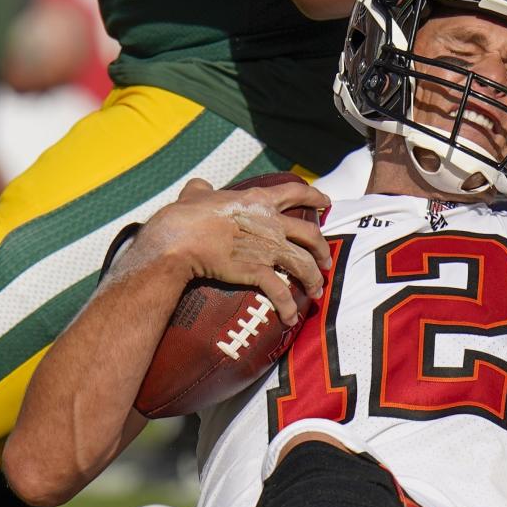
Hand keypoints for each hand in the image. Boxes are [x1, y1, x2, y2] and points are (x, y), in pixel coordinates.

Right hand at [135, 178, 331, 326]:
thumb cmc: (184, 216)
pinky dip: (289, 308)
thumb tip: (200, 187)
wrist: (179, 240)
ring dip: (314, 279)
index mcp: (258, 200)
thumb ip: (203, 189)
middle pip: (310, 234)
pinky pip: (281, 292)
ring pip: (305, 264)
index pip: (296, 192)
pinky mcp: (258, 271)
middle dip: (322, 248)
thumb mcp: (195, 193)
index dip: (315, 197)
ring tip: (316, 290)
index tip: (326, 202)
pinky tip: (291, 319)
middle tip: (325, 260)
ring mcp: (267, 247)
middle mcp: (271, 222)